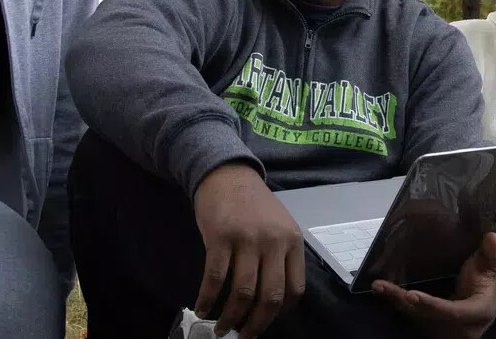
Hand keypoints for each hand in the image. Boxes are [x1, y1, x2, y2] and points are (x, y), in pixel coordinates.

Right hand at [192, 163, 305, 338]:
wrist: (226, 173)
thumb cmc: (253, 203)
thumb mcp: (279, 225)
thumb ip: (281, 256)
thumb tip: (272, 301)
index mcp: (292, 241)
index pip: (294, 290)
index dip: (279, 313)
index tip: (265, 322)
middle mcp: (273, 242)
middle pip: (269, 297)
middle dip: (255, 325)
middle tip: (243, 336)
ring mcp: (247, 239)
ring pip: (242, 292)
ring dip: (230, 318)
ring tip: (220, 329)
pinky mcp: (220, 237)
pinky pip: (215, 278)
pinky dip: (207, 299)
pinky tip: (201, 308)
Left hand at [372, 232, 495, 338]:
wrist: (488, 303)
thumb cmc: (487, 284)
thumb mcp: (491, 270)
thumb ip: (490, 256)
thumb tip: (492, 236)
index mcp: (476, 313)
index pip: (452, 312)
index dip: (432, 305)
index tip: (412, 295)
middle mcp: (459, 326)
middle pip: (428, 316)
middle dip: (404, 302)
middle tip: (382, 286)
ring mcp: (444, 326)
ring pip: (417, 316)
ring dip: (396, 301)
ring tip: (378, 286)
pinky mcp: (433, 322)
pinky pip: (414, 314)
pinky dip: (398, 301)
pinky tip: (383, 289)